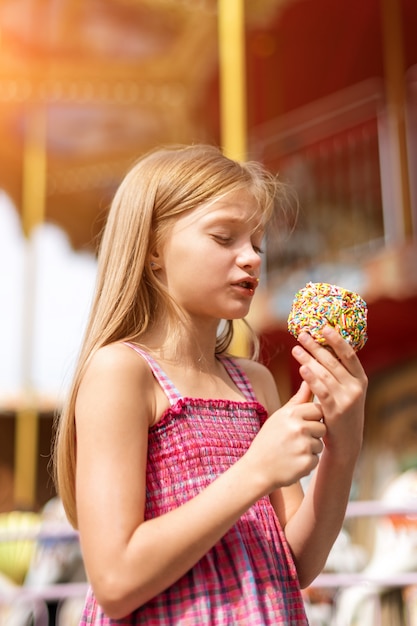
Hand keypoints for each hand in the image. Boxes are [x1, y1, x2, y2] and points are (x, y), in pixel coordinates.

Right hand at [246, 381, 325, 490]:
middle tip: (295, 440)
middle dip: (313, 434)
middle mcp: (298, 428)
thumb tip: (308, 380)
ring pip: (320, 444)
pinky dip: (306, 462)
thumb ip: (297, 400)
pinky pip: (316, 459)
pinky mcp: (307, 462)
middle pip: (322, 427)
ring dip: (310, 449)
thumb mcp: (279, 417)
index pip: (318, 409)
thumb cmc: (268, 440)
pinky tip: (292, 462)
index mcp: (291, 414)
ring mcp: (303, 446)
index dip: (312, 418)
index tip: (300, 425)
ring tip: (291, 451)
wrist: (257, 469)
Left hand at [292, 325, 367, 459]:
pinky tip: (301, 368)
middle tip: (302, 335)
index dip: (337, 340)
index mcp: (360, 379)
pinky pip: (321, 390)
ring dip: (309, 359)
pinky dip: (311, 378)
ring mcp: (347, 399)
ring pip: (325, 374)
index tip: (324, 327)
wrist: (346, 443)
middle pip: (333, 361)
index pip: (349, 354)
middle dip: (316, 346)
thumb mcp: (345, 392)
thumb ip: (336, 373)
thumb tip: (319, 350)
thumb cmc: (340, 413)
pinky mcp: (336, 411)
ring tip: (295, 349)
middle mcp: (356, 387)